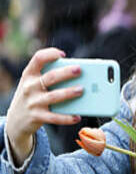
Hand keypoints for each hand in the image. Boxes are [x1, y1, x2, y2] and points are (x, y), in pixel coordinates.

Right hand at [5, 48, 82, 163]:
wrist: (16, 119)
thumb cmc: (33, 97)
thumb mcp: (34, 84)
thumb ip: (49, 78)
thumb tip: (78, 76)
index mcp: (29, 75)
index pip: (38, 59)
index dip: (50, 54)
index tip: (62, 54)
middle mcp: (30, 86)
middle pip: (50, 77)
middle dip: (65, 73)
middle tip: (79, 70)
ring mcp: (33, 102)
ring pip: (54, 96)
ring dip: (69, 93)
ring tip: (81, 90)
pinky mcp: (37, 116)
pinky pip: (55, 117)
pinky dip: (67, 118)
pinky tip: (77, 117)